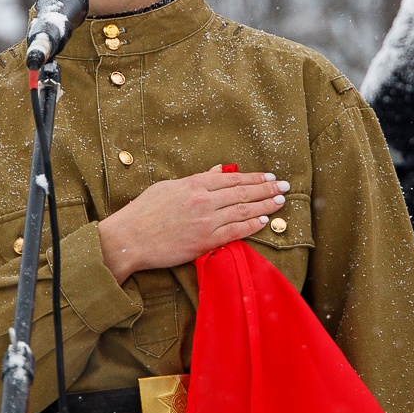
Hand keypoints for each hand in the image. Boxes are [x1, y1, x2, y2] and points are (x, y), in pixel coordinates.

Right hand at [97, 165, 289, 282]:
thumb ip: (196, 179)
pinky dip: (251, 226)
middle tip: (284, 186)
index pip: (232, 179)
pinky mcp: (204, 241)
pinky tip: (264, 221)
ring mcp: (205, 221)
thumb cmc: (144, 212)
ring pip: (243, 211)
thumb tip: (218, 171)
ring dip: (265, 205)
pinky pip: (235, 232)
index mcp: (194, 184)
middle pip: (243, 193)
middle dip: (267, 189)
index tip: (270, 176)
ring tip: (280, 201)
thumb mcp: (169, 187)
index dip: (254, 177)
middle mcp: (203, 200)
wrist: (129, 239)